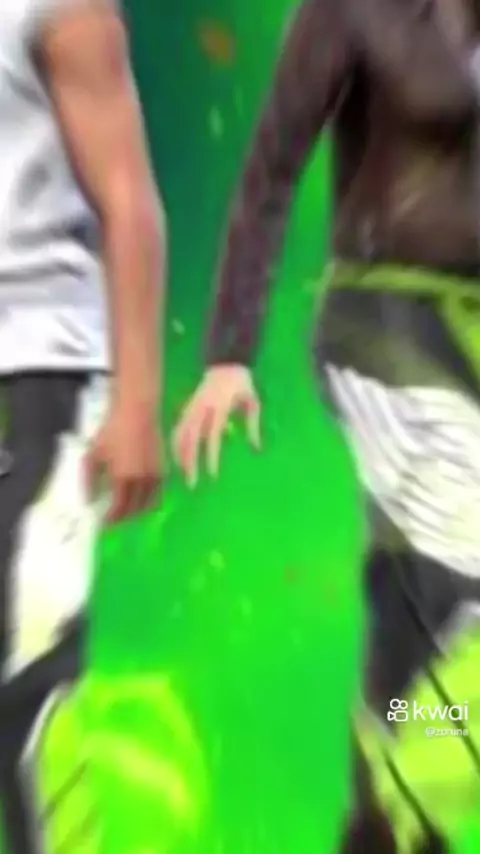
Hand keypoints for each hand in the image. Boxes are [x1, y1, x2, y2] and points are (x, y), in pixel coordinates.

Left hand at [85, 400, 161, 522]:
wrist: (136, 412)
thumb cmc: (112, 431)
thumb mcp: (93, 454)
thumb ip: (89, 480)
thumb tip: (89, 500)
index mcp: (124, 479)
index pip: (119, 509)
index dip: (111, 519)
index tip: (104, 523)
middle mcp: (142, 481)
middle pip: (135, 510)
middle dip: (124, 518)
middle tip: (114, 519)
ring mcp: (155, 476)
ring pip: (150, 504)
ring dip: (138, 511)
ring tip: (127, 510)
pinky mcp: (163, 469)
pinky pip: (158, 493)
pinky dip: (149, 500)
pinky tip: (139, 495)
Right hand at [173, 364, 260, 486]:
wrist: (225, 361)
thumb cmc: (242, 384)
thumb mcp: (252, 402)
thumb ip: (253, 425)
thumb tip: (256, 449)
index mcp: (218, 407)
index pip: (212, 436)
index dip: (210, 457)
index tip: (212, 475)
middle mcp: (201, 408)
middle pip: (190, 440)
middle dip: (189, 463)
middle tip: (192, 484)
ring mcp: (191, 407)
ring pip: (180, 435)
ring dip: (180, 456)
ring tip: (184, 475)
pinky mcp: (186, 407)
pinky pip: (178, 429)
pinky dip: (176, 445)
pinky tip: (178, 459)